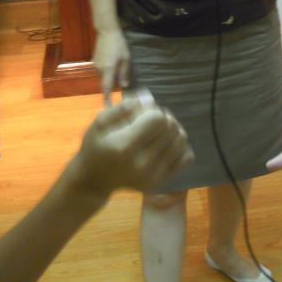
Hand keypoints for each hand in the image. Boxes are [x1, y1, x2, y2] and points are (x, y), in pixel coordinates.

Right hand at [74, 99, 193, 195]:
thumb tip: (149, 100)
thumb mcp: (100, 121)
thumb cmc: (96, 146)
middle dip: (163, 117)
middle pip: (171, 127)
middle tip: (148, 121)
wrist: (96, 180)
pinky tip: (165, 144)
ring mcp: (154, 176)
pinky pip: (186, 157)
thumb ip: (124, 107)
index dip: (152, 109)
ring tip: (157, 131)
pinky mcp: (162, 182)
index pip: (158, 119)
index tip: (141, 113)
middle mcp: (142, 164)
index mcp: (125, 147)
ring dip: (173, 130)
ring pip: (182, 140)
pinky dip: (180, 146)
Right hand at [93, 29, 129, 104]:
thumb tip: (123, 85)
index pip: (106, 88)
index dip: (106, 98)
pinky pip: (101, 72)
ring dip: (109, 79)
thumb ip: (124, 73)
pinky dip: (106, 73)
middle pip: (104, 83)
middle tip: (119, 89)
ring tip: (117, 74)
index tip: (107, 108)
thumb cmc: (119, 44)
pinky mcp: (94, 62)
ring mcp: (95, 65)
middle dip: (110, 87)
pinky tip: (113, 67)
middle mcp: (99, 69)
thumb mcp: (126, 58)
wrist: (106, 31)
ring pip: (103, 77)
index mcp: (108, 69)